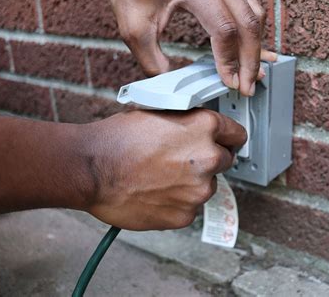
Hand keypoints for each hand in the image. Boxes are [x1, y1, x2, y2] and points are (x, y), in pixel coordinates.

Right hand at [82, 109, 246, 230]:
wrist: (91, 170)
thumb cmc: (117, 139)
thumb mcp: (158, 113)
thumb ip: (187, 121)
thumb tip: (199, 127)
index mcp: (204, 128)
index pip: (237, 134)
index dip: (229, 138)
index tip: (226, 143)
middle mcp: (208, 159)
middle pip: (224, 161)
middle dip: (208, 160)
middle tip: (182, 161)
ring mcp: (198, 190)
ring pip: (206, 186)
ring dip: (191, 183)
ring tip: (161, 178)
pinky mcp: (185, 215)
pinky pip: (189, 208)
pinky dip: (177, 203)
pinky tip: (155, 193)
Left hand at [105, 0, 277, 95]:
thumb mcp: (135, 25)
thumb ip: (152, 60)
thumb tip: (171, 85)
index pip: (224, 29)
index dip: (230, 60)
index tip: (230, 82)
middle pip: (248, 22)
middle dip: (251, 59)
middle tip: (248, 85)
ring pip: (254, 12)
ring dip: (254, 45)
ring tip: (250, 71)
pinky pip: (247, 4)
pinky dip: (250, 30)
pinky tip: (247, 48)